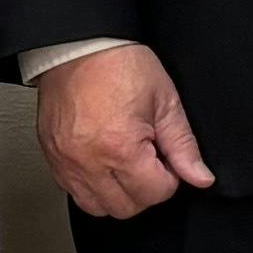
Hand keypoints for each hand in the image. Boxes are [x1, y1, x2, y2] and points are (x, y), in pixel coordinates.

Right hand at [36, 45, 215, 219]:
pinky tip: (102, 165)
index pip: (155, 193)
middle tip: (148, 162)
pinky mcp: (51, 156)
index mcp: (120, 147)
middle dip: (145, 190)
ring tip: (124, 166)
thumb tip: (200, 177)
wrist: (78, 44)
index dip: (169, 177)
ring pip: (97, 207)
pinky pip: (72, 191)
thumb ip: (183, 146)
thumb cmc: (118, 64)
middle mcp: (88, 160)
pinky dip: (91, 187)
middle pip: (126, 207)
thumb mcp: (164, 101)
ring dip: (116, 194)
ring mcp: (66, 161)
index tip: (166, 158)